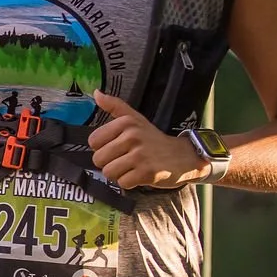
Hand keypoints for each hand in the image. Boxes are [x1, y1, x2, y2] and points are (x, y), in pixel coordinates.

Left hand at [88, 90, 207, 189]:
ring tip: (132, 167)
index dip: (102, 147)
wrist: (183, 156)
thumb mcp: (135, 119)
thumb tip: (96, 94)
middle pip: (99, 159)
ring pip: (109, 172)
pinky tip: (139, 175)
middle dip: (110, 163)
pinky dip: (129, 183)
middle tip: (125, 160)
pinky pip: (122, 183)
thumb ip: (115, 106)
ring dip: (119, 174)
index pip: (93, 141)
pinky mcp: (147, 173)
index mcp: (126, 123)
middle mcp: (132, 137)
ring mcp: (140, 155)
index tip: (117, 147)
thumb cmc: (154, 139)